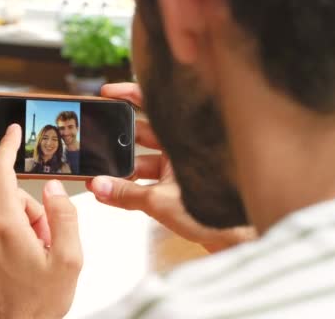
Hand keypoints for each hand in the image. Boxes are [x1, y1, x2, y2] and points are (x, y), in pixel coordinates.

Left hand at [0, 124, 82, 318]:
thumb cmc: (38, 305)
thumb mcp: (69, 259)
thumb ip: (63, 216)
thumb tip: (52, 190)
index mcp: (4, 226)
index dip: (8, 146)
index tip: (13, 132)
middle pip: (9, 201)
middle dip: (30, 216)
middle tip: (42, 245)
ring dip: (14, 231)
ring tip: (26, 261)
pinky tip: (9, 266)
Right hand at [87, 83, 256, 252]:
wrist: (237, 241)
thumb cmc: (218, 213)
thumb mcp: (161, 202)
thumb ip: (125, 194)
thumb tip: (98, 186)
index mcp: (185, 140)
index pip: (154, 107)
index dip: (130, 96)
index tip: (108, 94)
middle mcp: (182, 150)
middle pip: (142, 134)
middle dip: (118, 139)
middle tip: (96, 139)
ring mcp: (179, 169)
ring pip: (143, 161)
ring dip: (122, 168)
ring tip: (100, 176)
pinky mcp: (176, 188)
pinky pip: (147, 181)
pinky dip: (131, 186)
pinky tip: (111, 193)